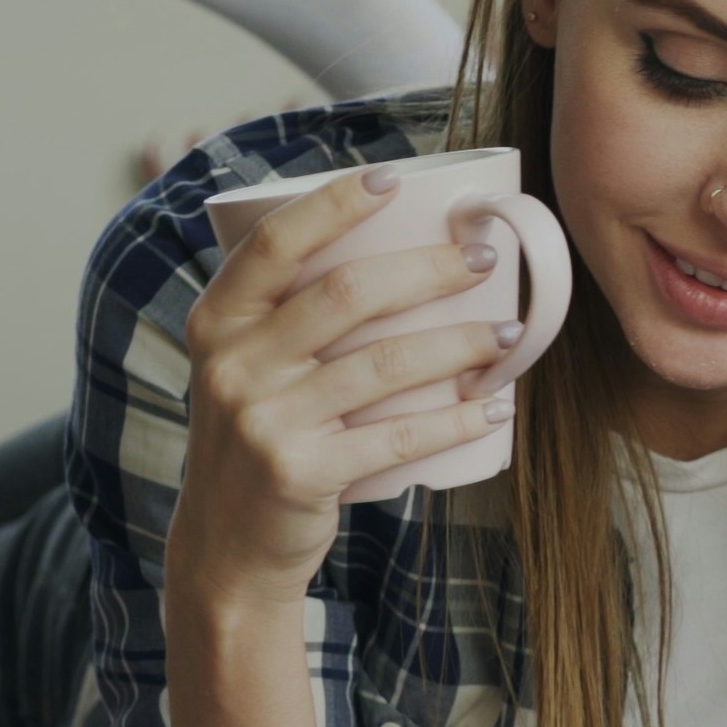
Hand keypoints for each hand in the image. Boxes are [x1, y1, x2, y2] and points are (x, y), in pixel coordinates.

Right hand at [165, 163, 526, 612]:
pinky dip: (457, 421)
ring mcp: (266, 421)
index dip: (334, 203)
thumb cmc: (260, 437)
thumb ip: (289, 316)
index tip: (392, 178)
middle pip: (348, 292)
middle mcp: (234, 365)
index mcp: (218, 322)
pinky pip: (399, 435)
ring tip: (509, 334)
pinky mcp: (303, 473)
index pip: (276, 243)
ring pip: (386, 362)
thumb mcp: (246, 368)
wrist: (226, 548)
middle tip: (482, 259)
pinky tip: (495, 408)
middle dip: (428, 269)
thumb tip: (392, 247)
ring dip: (461, 343)